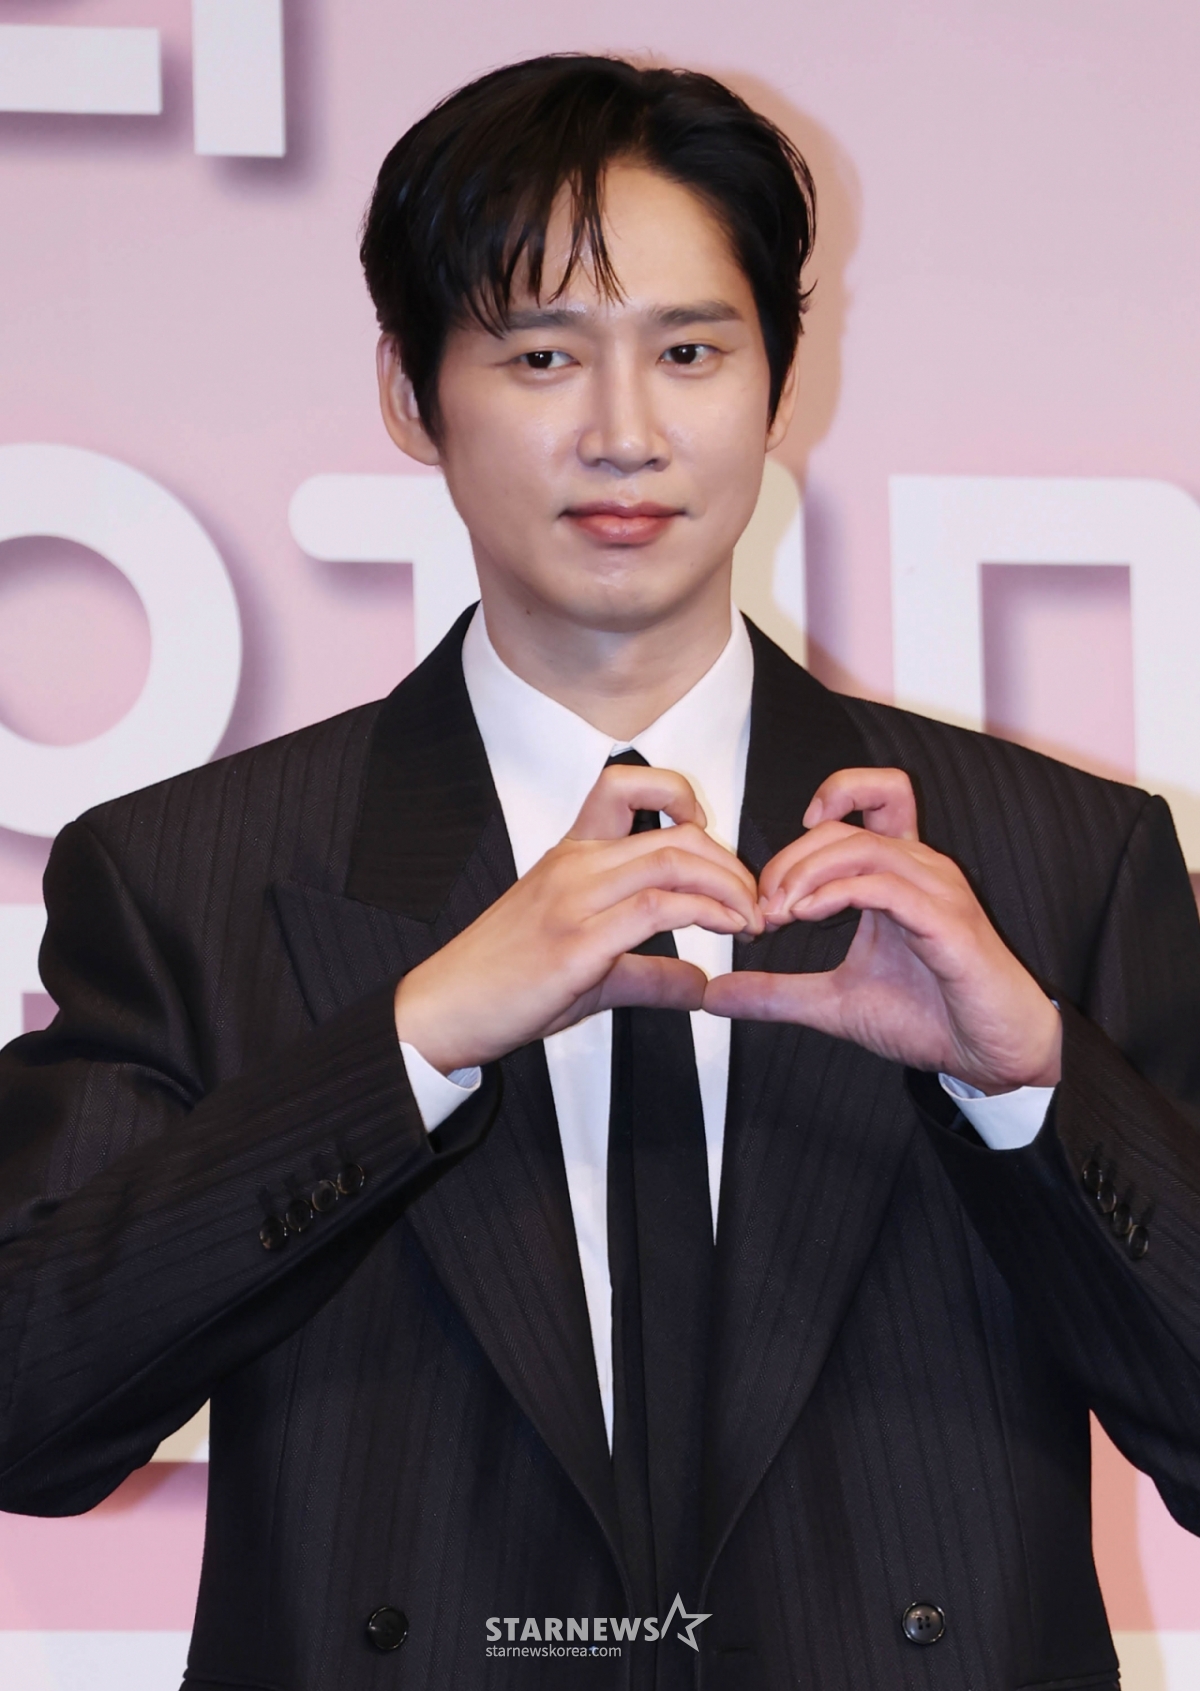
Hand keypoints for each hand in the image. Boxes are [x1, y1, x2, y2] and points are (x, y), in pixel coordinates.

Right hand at [394, 763, 763, 1072]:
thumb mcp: (588, 972)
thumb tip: (702, 988)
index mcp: (570, 856)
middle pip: (674, 832)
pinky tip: (724, 937)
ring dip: (728, 888)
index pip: (623, 784)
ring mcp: (573, 899)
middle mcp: (574, 865)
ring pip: (672, 861)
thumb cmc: (504, 985)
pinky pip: (656, 910)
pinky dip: (705, 915)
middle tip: (754, 903)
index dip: (678, 793)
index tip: (709, 836)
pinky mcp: (576, 943)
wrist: (442, 1010)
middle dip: (730, 864)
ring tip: (750, 922)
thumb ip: (649, 974)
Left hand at [702, 768, 1061, 1092]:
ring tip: (777, 914)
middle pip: (846, 826)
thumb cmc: (929, 1017)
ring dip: (805, 874)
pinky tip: (806, 916)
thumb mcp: (833, 1004)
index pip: (872, 797)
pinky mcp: (949, 922)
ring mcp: (938, 891)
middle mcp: (921, 869)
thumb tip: (713, 993)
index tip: (777, 870)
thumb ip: (775, 993)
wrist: (991, 1055)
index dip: (824, 805)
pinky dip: (838, 893)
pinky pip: (886, 885)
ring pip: (862, 847)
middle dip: (789, 859)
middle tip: (760, 909)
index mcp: (899, 873)